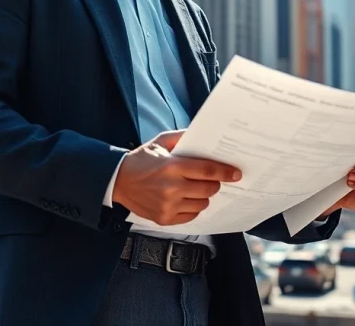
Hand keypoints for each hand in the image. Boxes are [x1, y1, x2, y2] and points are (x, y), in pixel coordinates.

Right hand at [112, 130, 241, 225]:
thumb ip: (183, 138)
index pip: (207, 171)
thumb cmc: (141, 160)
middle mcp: (171, 187)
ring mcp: (168, 205)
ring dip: (203, 196)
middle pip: (208, 189)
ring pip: (202, 204)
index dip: (225, 172)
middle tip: (210, 179)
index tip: (236, 174)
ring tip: (193, 188)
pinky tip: (184, 198)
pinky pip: (191, 216)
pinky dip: (192, 207)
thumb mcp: (160, 142)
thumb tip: (205, 137)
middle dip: (214, 183)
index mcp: (172, 166)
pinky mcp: (164, 218)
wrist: (118, 181)